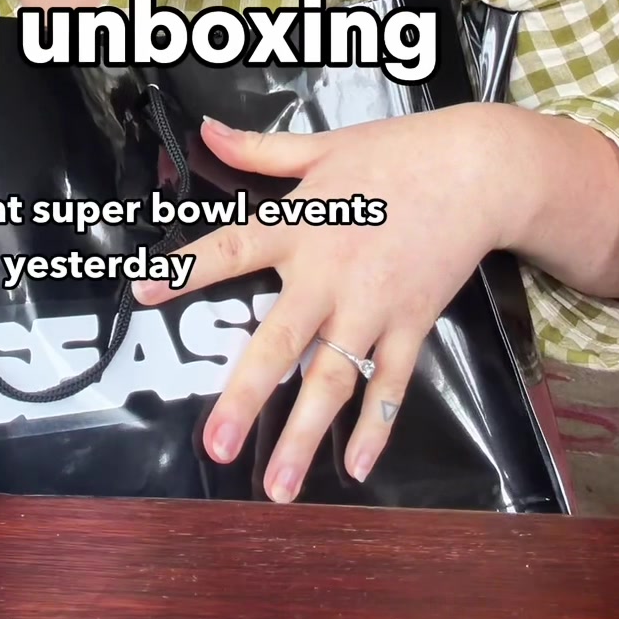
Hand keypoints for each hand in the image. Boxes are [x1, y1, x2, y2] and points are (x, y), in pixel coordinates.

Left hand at [133, 105, 511, 501]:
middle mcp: (330, 275)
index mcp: (300, 225)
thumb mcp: (321, 146)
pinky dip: (376, 428)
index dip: (185, 270)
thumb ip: (258, 150)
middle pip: (279, 343)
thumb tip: (206, 131)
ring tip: (277, 487)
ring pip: (332, 380)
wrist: (476, 171)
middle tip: (214, 446)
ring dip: (303, 435)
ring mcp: (373, 307)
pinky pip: (390, 384)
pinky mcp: (411, 324)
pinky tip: (355, 466)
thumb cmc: (395, 153)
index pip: (230, 250)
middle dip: (245, 397)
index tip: (142, 293)